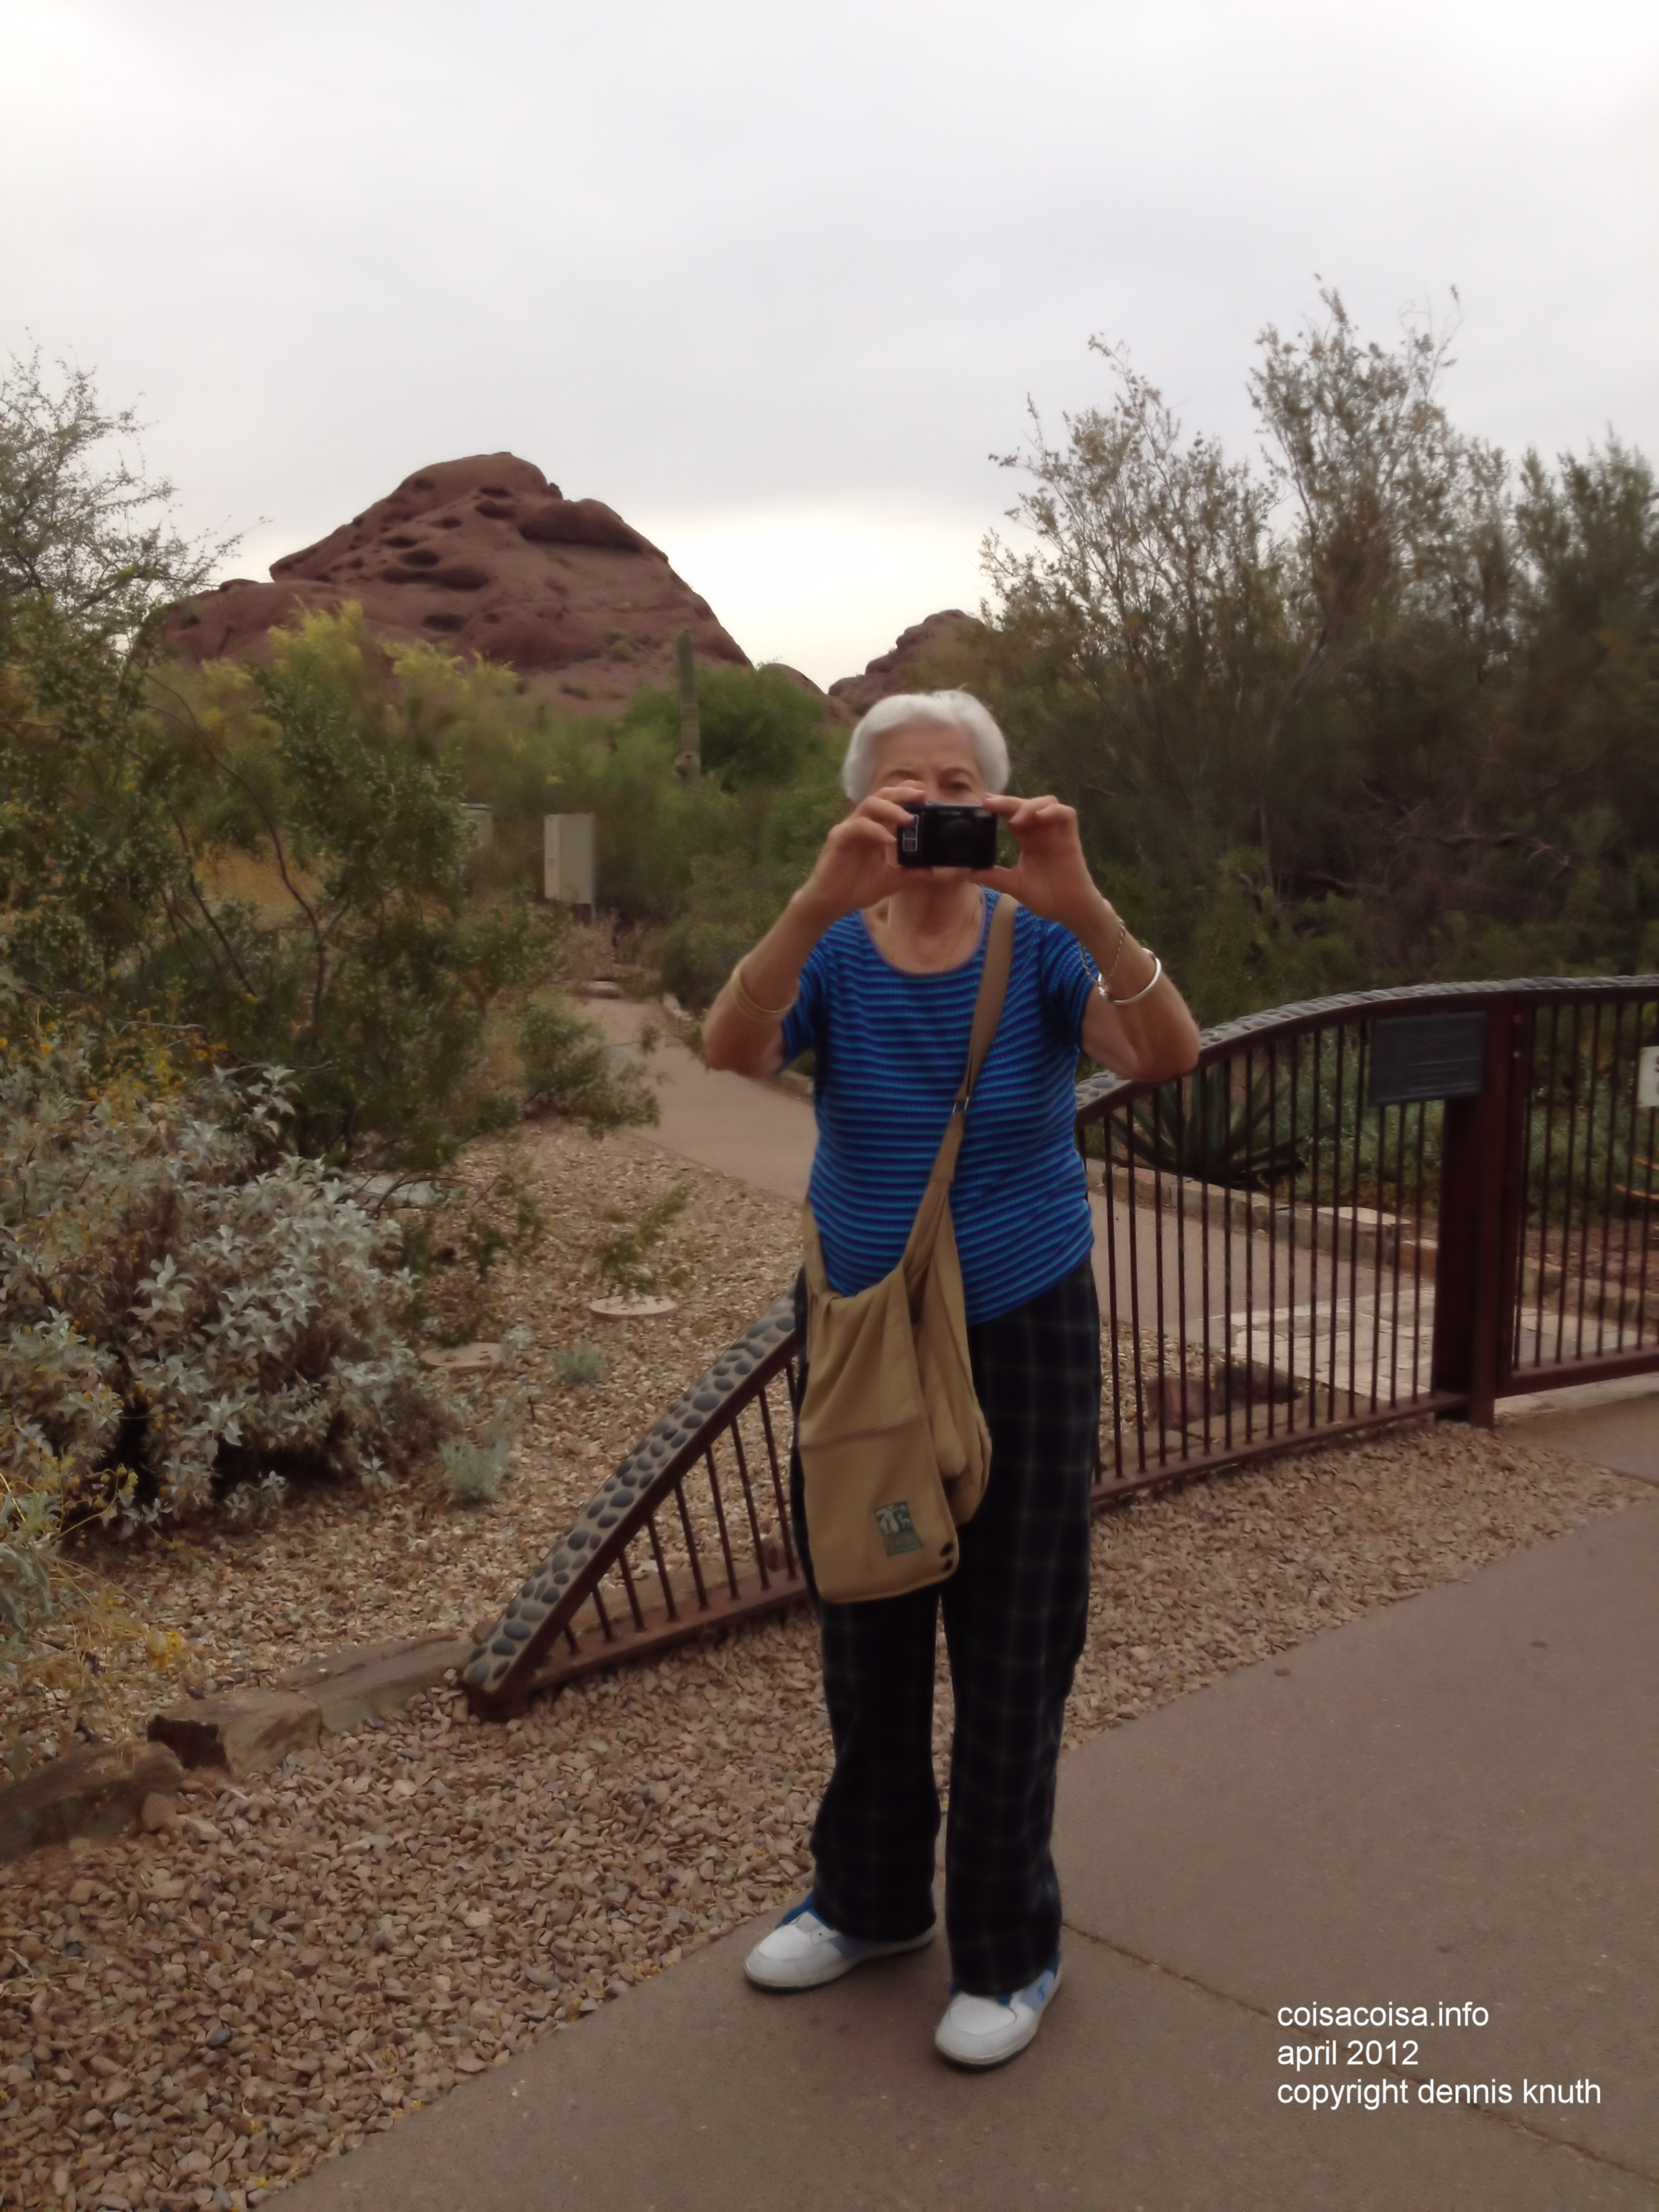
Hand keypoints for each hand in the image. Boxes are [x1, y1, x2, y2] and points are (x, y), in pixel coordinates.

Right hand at [794, 782, 926, 921]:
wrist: (831, 903)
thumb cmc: (856, 887)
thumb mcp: (891, 880)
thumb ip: (911, 873)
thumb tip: (934, 870)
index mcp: (874, 829)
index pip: (890, 802)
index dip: (905, 793)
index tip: (924, 792)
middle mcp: (862, 824)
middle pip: (881, 797)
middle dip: (902, 793)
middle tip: (921, 795)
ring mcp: (849, 829)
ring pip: (869, 805)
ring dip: (891, 809)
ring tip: (909, 818)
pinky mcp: (839, 839)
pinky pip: (858, 827)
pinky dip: (875, 830)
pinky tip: (889, 839)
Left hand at [972, 792, 1103, 928]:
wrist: (1068, 910)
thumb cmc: (1046, 896)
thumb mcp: (1015, 885)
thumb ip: (995, 877)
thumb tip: (970, 874)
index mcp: (1027, 839)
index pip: (1011, 815)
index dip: (998, 807)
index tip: (981, 805)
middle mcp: (1041, 832)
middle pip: (1025, 805)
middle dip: (1008, 801)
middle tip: (990, 803)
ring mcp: (1056, 833)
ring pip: (1045, 803)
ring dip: (1030, 805)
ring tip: (1016, 819)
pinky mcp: (1070, 837)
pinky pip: (1066, 814)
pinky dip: (1054, 811)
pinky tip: (1041, 816)